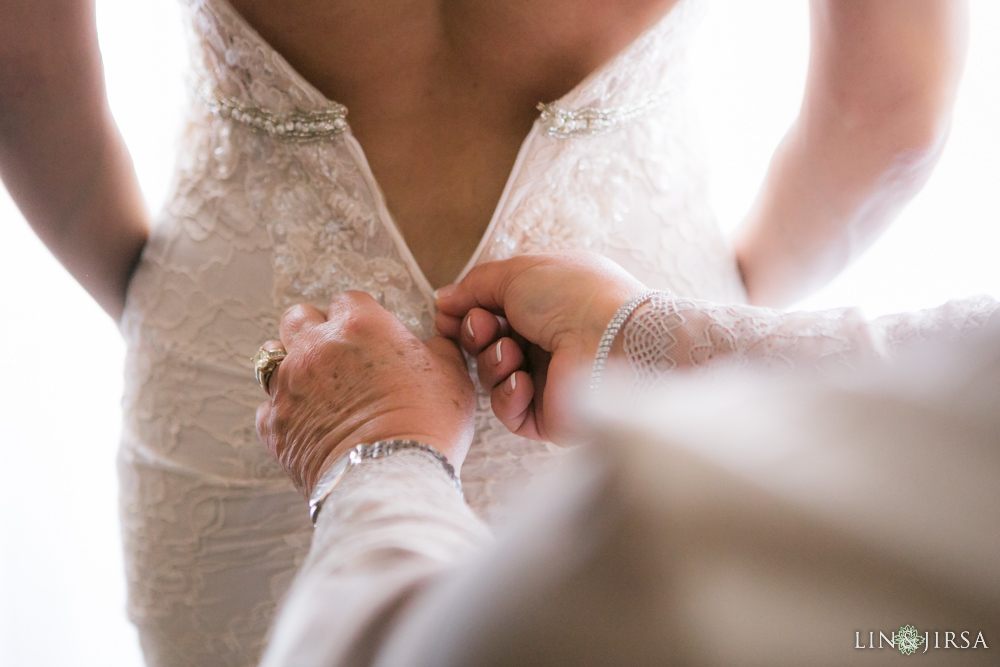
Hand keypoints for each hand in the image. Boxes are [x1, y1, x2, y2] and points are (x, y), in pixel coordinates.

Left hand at [256, 291, 474, 497]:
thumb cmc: (428, 425)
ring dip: (292, 365)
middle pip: (299, 317)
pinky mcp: (273, 424)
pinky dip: (285, 411)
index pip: (348, 300)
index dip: (360, 318)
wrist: (391, 479)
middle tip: (337, 355)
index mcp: (360, 325)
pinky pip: (268, 406)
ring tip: (316, 388)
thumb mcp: (452, 376)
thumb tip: (433, 344)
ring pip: (272, 356)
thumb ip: (438, 348)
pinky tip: (309, 425)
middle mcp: (316, 346)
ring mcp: (289, 385)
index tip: (370, 337)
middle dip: (315, 330)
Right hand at [435, 251, 644, 442]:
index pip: (491, 314)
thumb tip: (443, 299)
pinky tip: (523, 381)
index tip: (450, 312)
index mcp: (545, 306)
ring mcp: (548, 380)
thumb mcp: (517, 273)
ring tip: (511, 353)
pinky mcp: (549, 416)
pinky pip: (508, 411)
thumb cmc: (573, 294)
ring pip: (492, 377)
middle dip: (475, 335)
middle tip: (484, 328)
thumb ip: (475, 286)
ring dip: (492, 362)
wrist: (613, 337)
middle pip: (486, 345)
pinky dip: (507, 395)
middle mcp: (546, 342)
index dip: (467, 314)